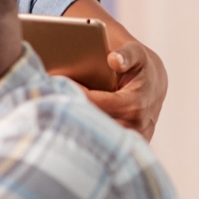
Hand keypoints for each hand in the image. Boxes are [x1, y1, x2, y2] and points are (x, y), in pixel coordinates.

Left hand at [61, 0, 167, 140]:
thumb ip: (126, 54)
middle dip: (68, 112)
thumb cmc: (139, 66)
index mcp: (134, 104)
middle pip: (92, 124)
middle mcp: (134, 126)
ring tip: (51, 112)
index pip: (95, 104)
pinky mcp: (124, 146)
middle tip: (45, 99)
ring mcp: (130, 139)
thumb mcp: (136, 53)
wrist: (154, 84)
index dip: (73, 94)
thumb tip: (113, 60)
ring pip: (93, 138)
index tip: (53, 83)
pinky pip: (99, 144)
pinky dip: (82, 135)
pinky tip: (64, 125)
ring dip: (73, 126)